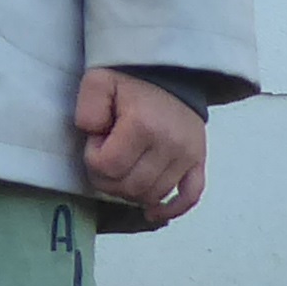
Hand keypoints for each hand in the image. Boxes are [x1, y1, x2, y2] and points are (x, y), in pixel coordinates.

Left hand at [75, 68, 206, 222]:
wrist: (171, 73)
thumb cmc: (130, 80)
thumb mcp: (99, 82)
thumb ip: (88, 108)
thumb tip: (93, 134)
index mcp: (143, 126)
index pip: (108, 166)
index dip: (93, 158)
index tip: (96, 140)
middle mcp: (170, 145)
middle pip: (129, 186)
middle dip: (108, 178)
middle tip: (105, 157)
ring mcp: (187, 156)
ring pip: (152, 195)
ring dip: (131, 191)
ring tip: (123, 168)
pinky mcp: (198, 162)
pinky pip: (190, 197)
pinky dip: (171, 209)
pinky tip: (152, 212)